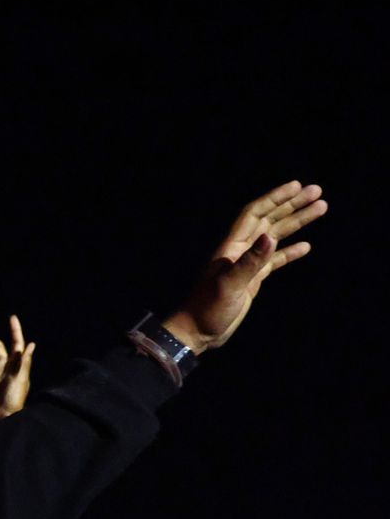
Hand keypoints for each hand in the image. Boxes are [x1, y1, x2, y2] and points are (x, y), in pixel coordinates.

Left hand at [164, 182, 326, 352]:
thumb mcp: (229, 285)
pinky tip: (306, 246)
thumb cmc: (207, 308)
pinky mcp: (252, 280)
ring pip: (275, 237)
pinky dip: (290, 252)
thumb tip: (270, 237)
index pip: (255, 214)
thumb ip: (250, 262)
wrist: (198, 332)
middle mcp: (240, 251)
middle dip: (292, 205)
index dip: (275, 198)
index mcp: (231, 247)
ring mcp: (247, 265)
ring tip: (320, 209)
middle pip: (269, 220)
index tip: (297, 185)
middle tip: (317, 191)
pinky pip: (275, 261)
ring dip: (296, 223)